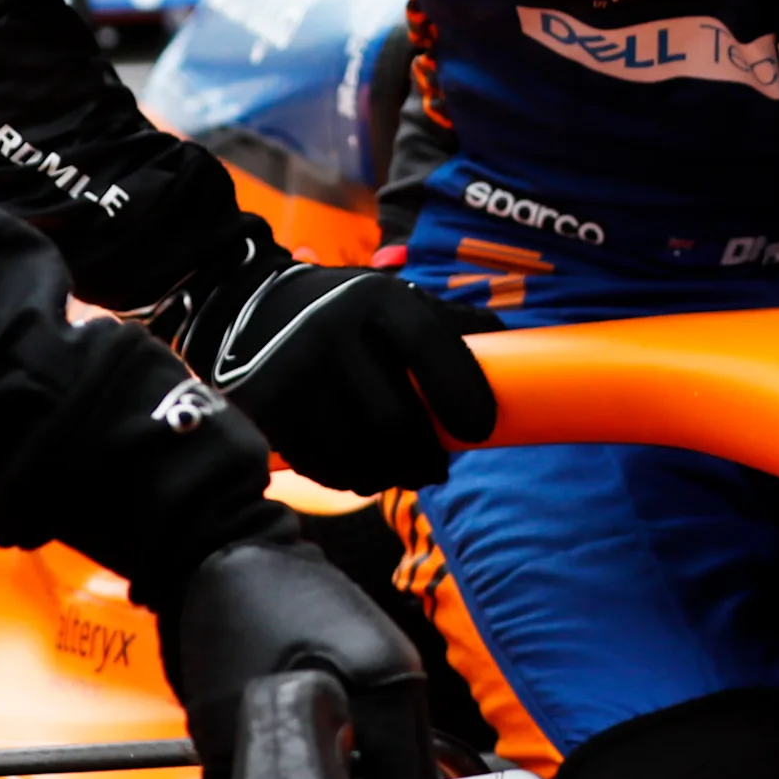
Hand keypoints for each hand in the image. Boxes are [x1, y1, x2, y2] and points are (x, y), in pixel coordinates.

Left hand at [161, 539, 439, 778]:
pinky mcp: (364, 662)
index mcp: (389, 686)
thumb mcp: (231, 718)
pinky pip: (374, 728)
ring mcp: (385, 665)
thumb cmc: (231, 612)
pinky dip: (352, 759)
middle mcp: (400, 675)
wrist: (219, 543)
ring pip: (393, 755)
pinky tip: (311, 769)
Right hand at [164, 228, 497, 492]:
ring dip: (387, 476)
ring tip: (399, 470)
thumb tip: (527, 359)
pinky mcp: (262, 408)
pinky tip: (358, 467)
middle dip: (426, 458)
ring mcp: (291, 371)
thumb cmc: (351, 314)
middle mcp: (330, 330)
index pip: (433, 350)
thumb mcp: (400, 302)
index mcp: (377, 299)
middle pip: (395, 423)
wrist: (251, 307)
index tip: (479, 431)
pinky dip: (347, 478)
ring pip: (358, 456)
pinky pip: (320, 467)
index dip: (464, 396)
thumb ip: (457, 328)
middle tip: (437, 468)